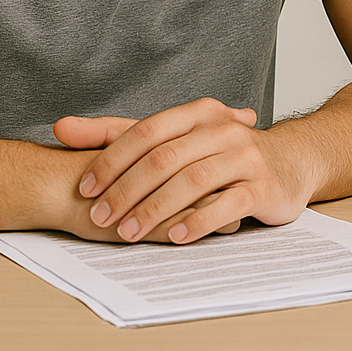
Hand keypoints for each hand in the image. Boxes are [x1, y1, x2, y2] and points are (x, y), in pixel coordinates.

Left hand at [53, 97, 317, 244]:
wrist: (291, 160)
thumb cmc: (221, 152)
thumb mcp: (173, 137)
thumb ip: (117, 133)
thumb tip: (60, 127)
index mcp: (197, 113)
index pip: (145, 131)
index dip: (111, 160)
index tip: (85, 189)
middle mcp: (222, 129)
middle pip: (165, 158)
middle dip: (127, 190)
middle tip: (100, 217)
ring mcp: (245, 157)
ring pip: (193, 181)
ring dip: (156, 209)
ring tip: (129, 233)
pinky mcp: (263, 186)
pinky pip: (227, 203)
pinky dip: (199, 221)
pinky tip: (177, 237)